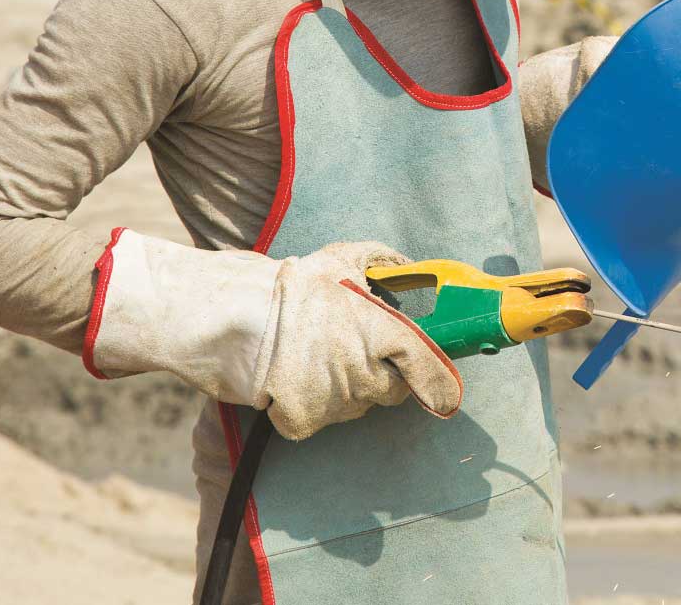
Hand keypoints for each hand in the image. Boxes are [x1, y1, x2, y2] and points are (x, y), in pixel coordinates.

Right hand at [259, 241, 462, 439]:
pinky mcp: (306, 421)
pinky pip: (323, 418)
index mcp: (383, 334)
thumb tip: (410, 264)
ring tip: (321, 358)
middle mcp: (365, 373)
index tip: (445, 392)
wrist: (236, 319)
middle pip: (395, 391)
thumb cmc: (294, 287)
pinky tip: (300, 378)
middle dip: (385, 376)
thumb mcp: (342, 259)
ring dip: (350, 388)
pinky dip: (314, 405)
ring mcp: (336, 402)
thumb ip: (383, 260)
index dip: (438, 382)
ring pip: (359, 405)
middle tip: (358, 352)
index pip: (427, 370)